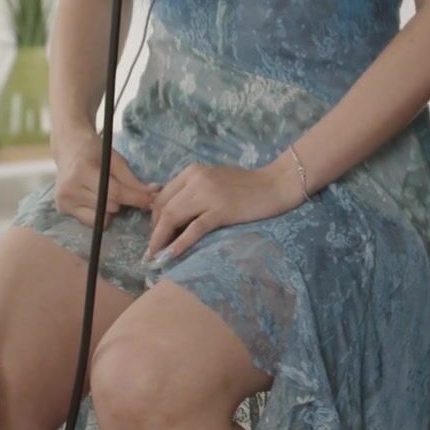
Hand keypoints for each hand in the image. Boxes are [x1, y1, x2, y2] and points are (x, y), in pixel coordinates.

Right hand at [52, 132, 157, 227]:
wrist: (68, 147)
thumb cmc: (94, 150)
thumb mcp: (115, 160)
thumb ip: (132, 180)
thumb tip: (153, 194)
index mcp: (82, 172)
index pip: (115, 193)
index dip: (136, 198)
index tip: (152, 201)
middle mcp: (69, 189)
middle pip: (109, 206)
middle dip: (124, 202)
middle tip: (129, 193)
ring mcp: (63, 201)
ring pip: (101, 217)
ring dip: (111, 208)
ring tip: (107, 192)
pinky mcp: (62, 209)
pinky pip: (90, 221)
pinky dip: (99, 213)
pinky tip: (96, 199)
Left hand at [145, 159, 304, 262]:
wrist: (276, 184)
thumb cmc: (247, 185)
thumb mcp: (214, 180)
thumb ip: (194, 191)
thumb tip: (171, 214)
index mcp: (192, 171)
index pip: (162, 197)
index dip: (154, 219)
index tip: (155, 235)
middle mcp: (196, 179)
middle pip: (163, 208)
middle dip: (154, 231)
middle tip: (153, 250)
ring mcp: (208, 194)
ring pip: (173, 217)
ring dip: (160, 240)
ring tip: (155, 257)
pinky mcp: (222, 210)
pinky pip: (194, 229)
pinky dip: (179, 243)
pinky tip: (171, 256)